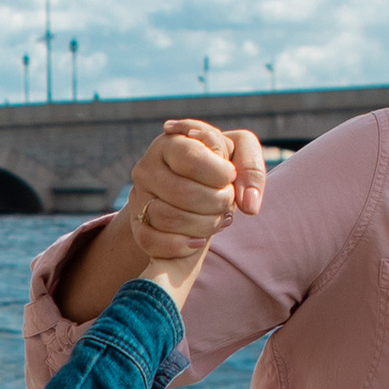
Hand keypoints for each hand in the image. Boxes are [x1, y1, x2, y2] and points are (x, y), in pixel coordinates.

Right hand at [113, 119, 264, 303]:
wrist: (190, 184)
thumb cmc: (217, 164)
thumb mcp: (239, 152)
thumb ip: (251, 168)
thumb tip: (249, 205)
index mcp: (170, 143)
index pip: (191, 159)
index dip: (219, 174)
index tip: (230, 177)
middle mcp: (147, 168)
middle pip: (183, 193)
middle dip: (217, 203)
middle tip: (228, 201)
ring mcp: (139, 197)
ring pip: (168, 219)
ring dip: (204, 225)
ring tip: (220, 219)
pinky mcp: (136, 224)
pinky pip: (151, 241)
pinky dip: (180, 246)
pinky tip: (199, 241)